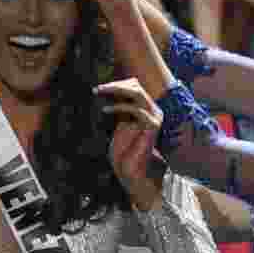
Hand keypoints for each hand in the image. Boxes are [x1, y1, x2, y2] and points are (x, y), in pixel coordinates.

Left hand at [97, 78, 165, 209]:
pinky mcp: (152, 125)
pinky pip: (135, 109)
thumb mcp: (120, 122)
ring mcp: (155, 117)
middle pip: (136, 86)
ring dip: (116, 90)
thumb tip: (106, 89)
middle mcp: (154, 110)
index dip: (117, 84)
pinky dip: (118, 107)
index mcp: (147, 108)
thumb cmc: (123, 149)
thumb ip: (119, 107)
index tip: (99, 88)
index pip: (135, 86)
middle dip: (115, 85)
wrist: (130, 168)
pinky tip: (105, 110)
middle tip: (98, 88)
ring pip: (137, 93)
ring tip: (99, 93)